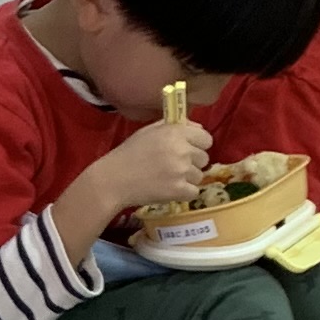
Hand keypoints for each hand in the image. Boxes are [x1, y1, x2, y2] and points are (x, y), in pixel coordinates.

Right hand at [72, 112, 214, 233]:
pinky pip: (194, 192)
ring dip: (187, 179)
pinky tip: (169, 189)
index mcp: (175, 132)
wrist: (113, 180)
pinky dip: (183, 193)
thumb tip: (197, 128)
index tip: (188, 150)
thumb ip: (174, 126)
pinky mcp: (178, 190)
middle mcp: (182, 150)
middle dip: (192, 163)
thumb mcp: (149, 131)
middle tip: (173, 166)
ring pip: (199, 176)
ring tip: (167, 179)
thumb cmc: (129, 154)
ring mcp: (181, 171)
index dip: (198, 145)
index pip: (206, 138)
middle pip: (204, 158)